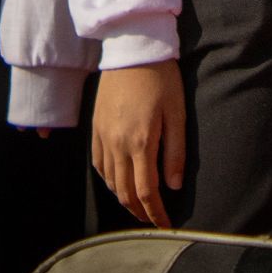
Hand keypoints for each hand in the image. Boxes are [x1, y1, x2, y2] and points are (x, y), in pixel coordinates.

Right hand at [92, 61, 185, 225]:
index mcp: (140, 142)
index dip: (156, 214)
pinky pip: (98, 163)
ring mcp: (103, 135)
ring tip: (139, 205)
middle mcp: (118, 143)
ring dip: (124, 199)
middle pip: (125, 192)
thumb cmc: (160, 77)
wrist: (132, 47)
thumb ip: (175, 151)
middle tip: (153, 220)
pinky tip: (118, 181)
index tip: (165, 225)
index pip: (146, 192)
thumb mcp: (176, 112)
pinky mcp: (95, 126)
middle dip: (140, 212)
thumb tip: (173, 186)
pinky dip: (108, 180)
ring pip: (110, 181)